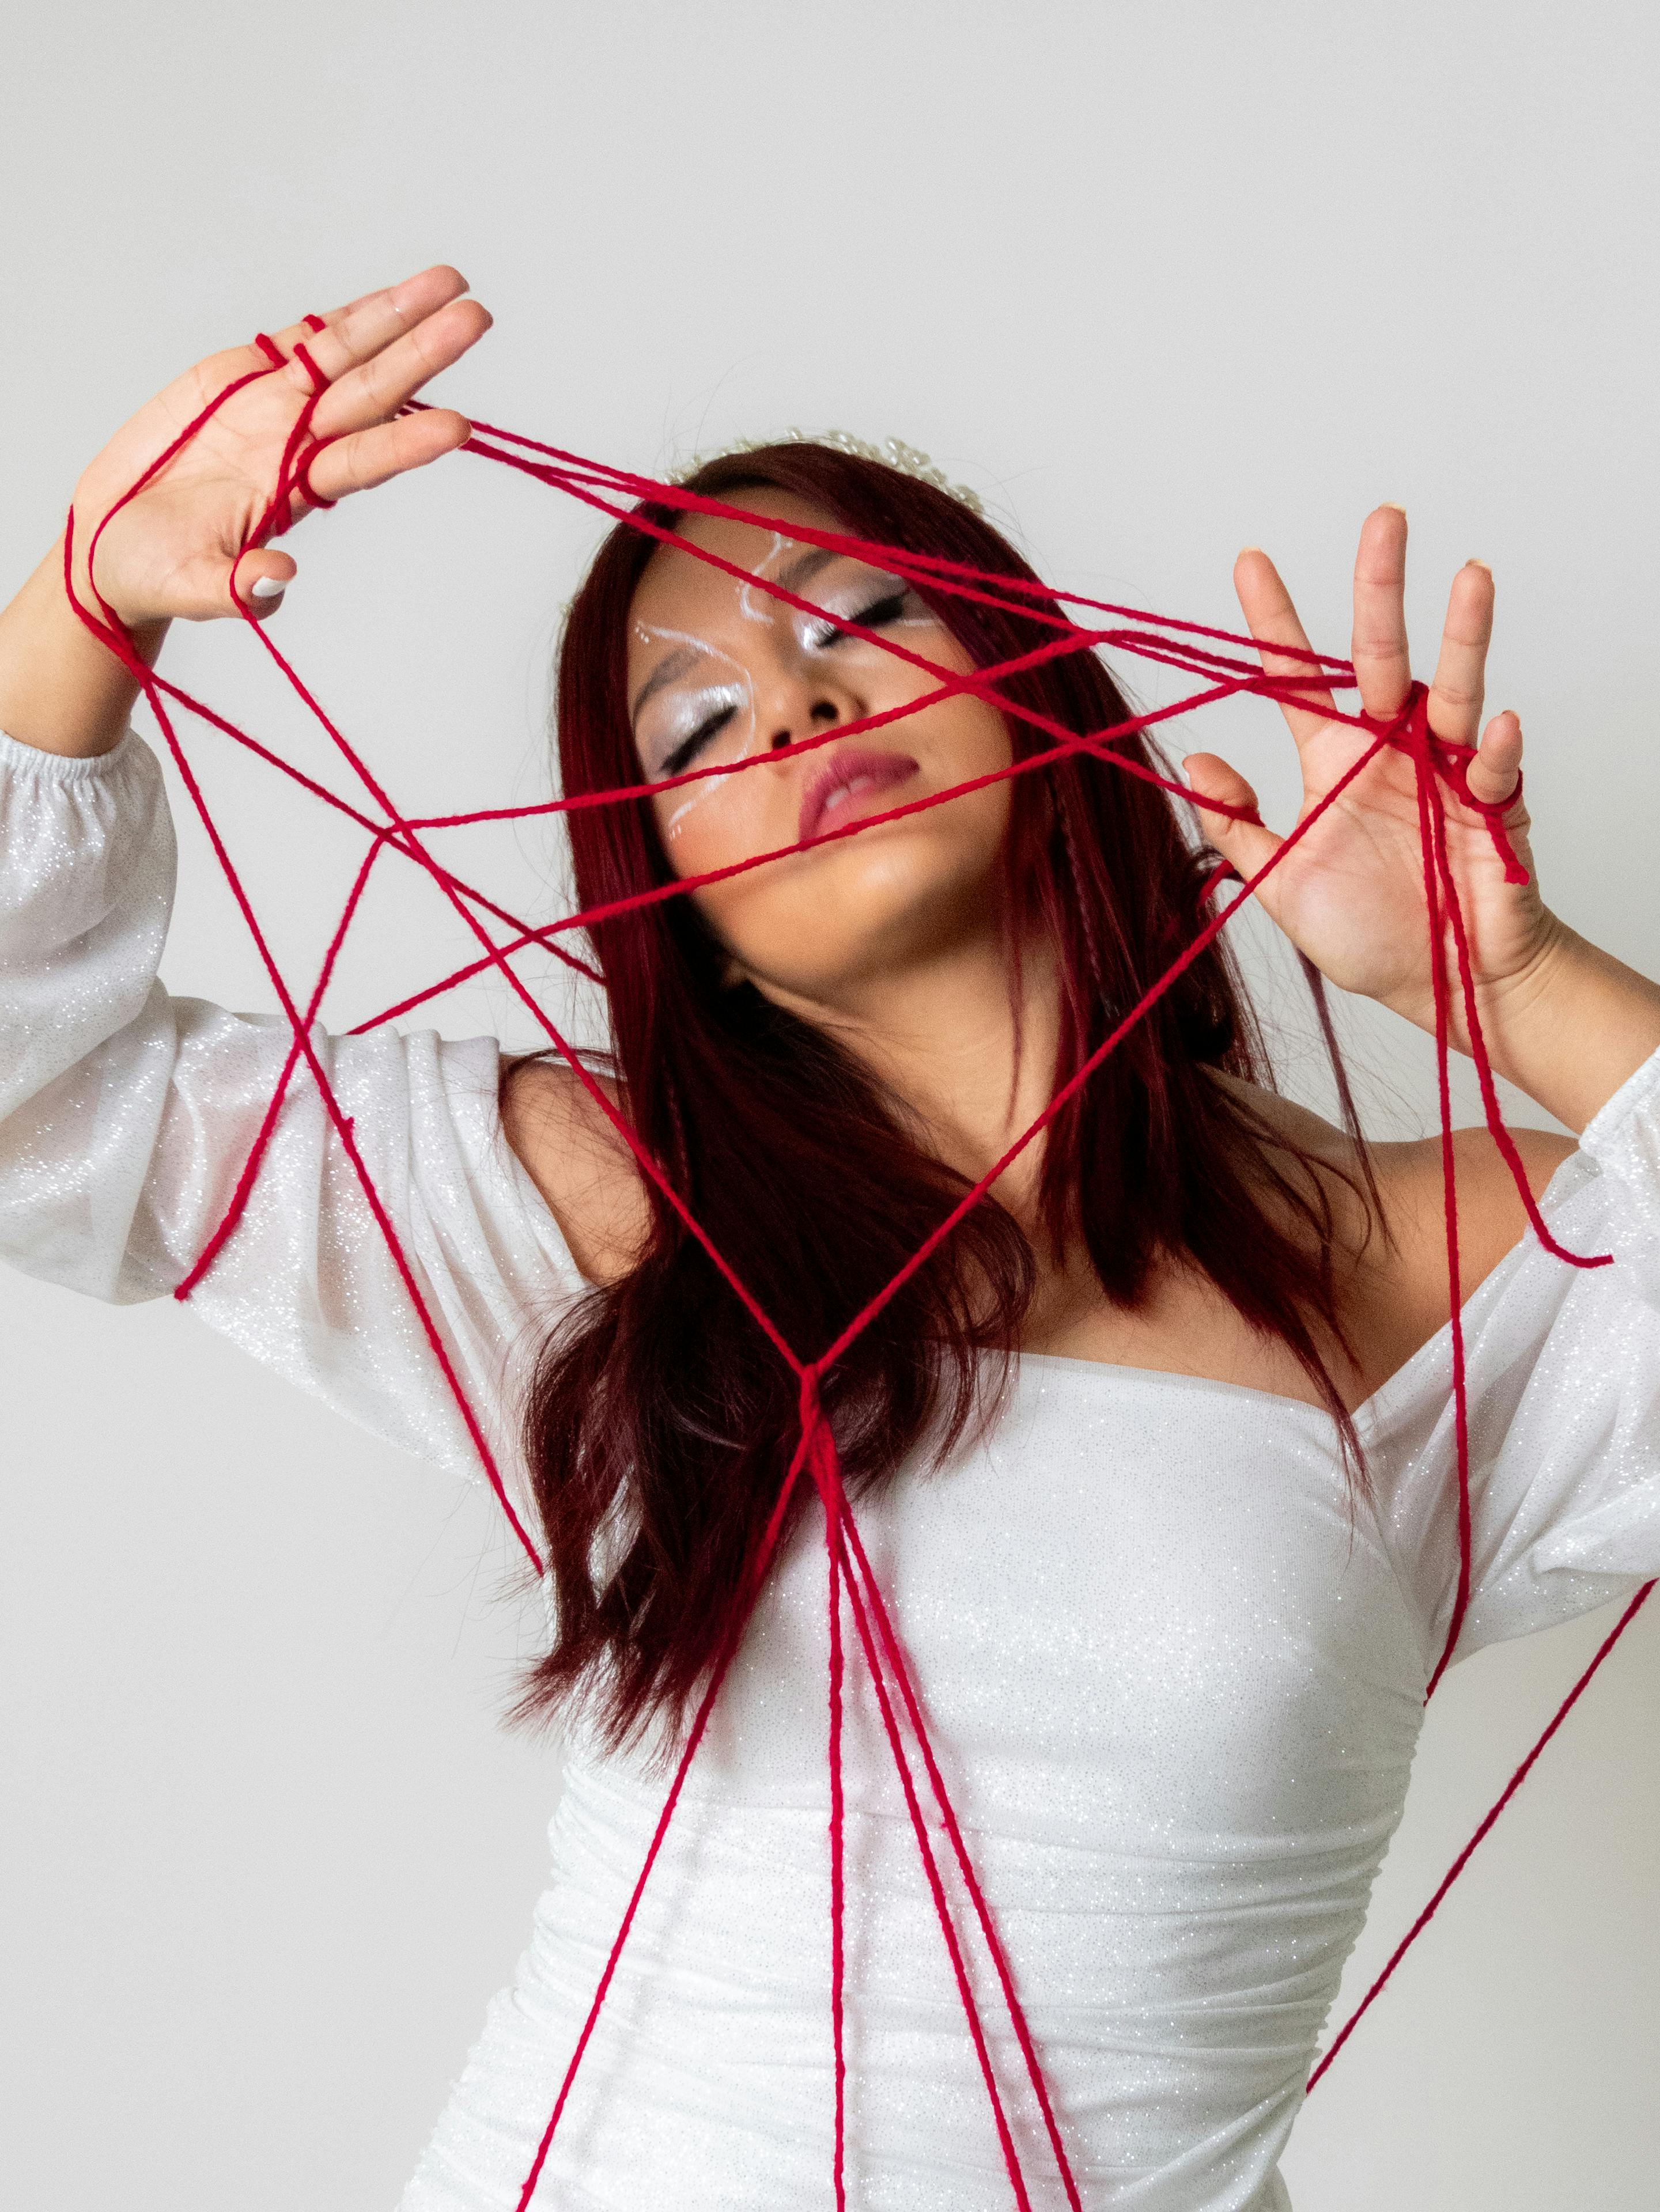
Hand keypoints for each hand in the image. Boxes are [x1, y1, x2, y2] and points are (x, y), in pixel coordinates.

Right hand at [69, 265, 489, 629]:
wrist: (117, 540)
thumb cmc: (159, 572)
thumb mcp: (194, 589)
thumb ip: (239, 589)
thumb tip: (279, 578)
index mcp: (295, 493)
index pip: (363, 462)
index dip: (406, 444)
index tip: (457, 426)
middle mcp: (300, 444)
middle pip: (371, 393)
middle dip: (421, 354)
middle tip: (476, 318)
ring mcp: (276, 406)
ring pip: (346, 355)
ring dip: (395, 317)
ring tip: (450, 282)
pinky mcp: (242, 376)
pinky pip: (301, 341)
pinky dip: (344, 315)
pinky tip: (388, 296)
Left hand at [1182, 506, 1554, 1052]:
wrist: (1443, 986)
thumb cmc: (1369, 933)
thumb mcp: (1279, 883)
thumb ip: (1236, 827)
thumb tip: (1190, 764)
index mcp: (1335, 760)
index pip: (1298, 678)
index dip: (1273, 621)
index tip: (1249, 562)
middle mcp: (1391, 751)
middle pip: (1379, 655)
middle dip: (1380, 588)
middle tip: (1383, 518)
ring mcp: (1446, 774)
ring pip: (1452, 690)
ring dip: (1463, 636)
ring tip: (1471, 576)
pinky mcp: (1491, 813)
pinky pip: (1494, 772)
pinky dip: (1494, 750)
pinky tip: (1491, 726)